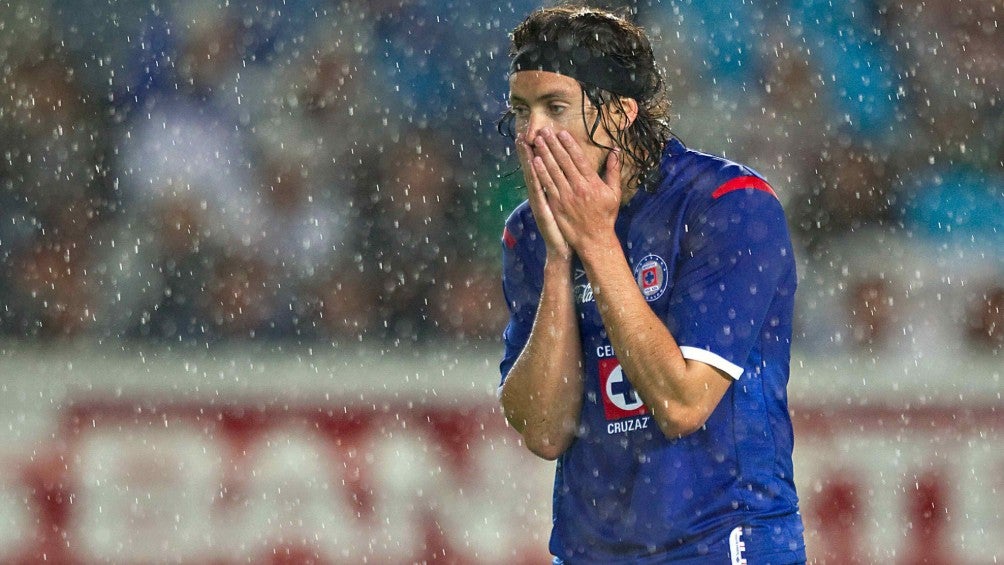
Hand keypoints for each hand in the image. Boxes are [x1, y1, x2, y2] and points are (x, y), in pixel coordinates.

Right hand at [516, 132, 572, 260]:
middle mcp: (541, 194)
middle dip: (529, 149)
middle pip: (534, 167)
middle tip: (524, 132)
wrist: (562, 249)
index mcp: (549, 191)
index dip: (538, 152)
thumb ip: (565, 191)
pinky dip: (535, 175)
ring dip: (528, 157)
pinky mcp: (542, 208)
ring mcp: (540, 200)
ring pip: (533, 174)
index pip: (542, 168)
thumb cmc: (567, 228)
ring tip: (523, 141)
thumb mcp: (566, 207)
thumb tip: (568, 177)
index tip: (536, 135)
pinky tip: (533, 163)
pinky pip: (539, 188)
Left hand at [530, 128, 621, 253]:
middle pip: (563, 161)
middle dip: (553, 144)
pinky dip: (541, 173)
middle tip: (544, 131)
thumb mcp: (614, 193)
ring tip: (537, 141)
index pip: (578, 159)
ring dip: (544, 154)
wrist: (594, 239)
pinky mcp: (556, 205)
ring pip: (553, 171)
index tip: (561, 133)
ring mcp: (565, 196)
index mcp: (592, 182)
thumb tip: (615, 151)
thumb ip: (614, 171)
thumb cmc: (605, 216)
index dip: (569, 144)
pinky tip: (535, 161)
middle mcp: (578, 187)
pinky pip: (547, 185)